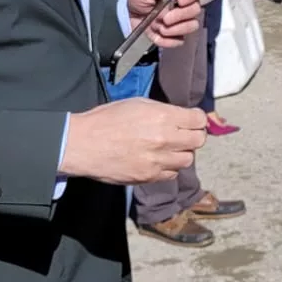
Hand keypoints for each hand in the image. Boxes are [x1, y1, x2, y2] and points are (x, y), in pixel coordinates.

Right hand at [61, 100, 206, 184]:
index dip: (197, 119)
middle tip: (183, 134)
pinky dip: (169, 168)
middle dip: (193, 136)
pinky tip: (157, 161)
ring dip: (181, 153)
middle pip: (198, 140)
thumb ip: (163, 111)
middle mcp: (165, 139)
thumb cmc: (106, 119)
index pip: (199, 119)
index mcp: (163, 117)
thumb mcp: (137, 104)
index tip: (191, 120)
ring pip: (187, 159)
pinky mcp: (149, 177)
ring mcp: (158, 160)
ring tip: (168, 149)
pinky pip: (171, 174)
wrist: (83, 144)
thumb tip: (181, 116)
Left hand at [126, 0, 201, 47]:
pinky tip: (157, 36)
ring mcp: (182, 23)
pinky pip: (179, 41)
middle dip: (181, 16)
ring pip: (192, 26)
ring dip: (176, 29)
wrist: (129, 15)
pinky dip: (168, 41)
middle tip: (165, 19)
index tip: (180, 1)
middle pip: (195, 10)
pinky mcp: (175, 36)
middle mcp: (185, 7)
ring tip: (161, 28)